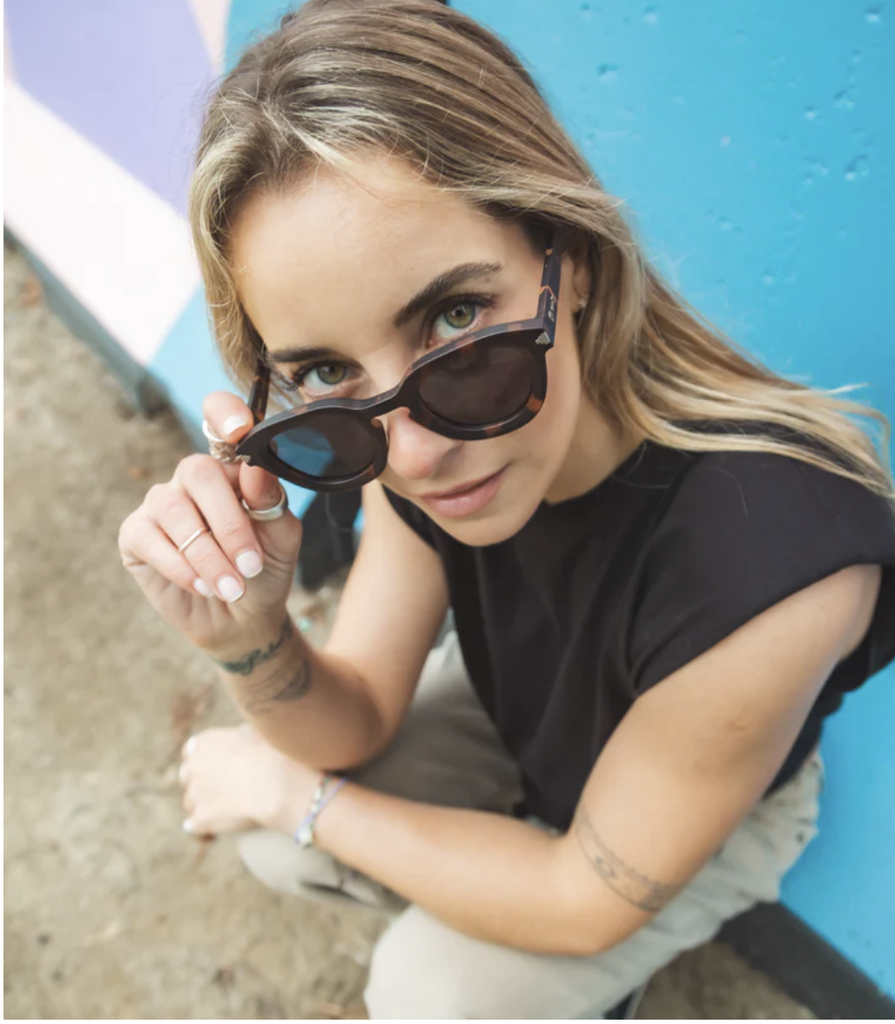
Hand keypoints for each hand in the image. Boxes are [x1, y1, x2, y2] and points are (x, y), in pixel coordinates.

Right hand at [118, 391, 303, 654]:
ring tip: (232, 587)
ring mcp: (162, 503)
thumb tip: (255, 468)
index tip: (239, 430)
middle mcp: (193, 478)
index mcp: (232, 467)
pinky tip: (204, 587)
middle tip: (251, 566)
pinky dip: (180, 566)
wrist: (243, 618)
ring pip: (174, 508)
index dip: (224, 413)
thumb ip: (271, 502)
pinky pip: (149, 539)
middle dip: (229, 523)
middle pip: (198, 471)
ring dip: (207, 554)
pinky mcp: (136, 535)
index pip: (219, 420)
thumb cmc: (264, 569)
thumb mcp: (282, 537)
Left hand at [179, 724, 319, 835]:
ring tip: (225, 810)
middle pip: (187, 776)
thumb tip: (242, 736)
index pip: (191, 750)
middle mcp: (193, 765)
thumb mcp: (257, 733)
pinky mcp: (199, 818)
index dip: (204, 759)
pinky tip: (214, 831)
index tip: (215, 766)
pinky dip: (203, 827)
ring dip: (203, 805)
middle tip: (222, 788)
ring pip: (190, 802)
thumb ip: (240, 736)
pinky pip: (194, 826)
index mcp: (205, 742)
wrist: (277, 786)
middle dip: (201, 782)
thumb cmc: (274, 756)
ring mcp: (194, 794)